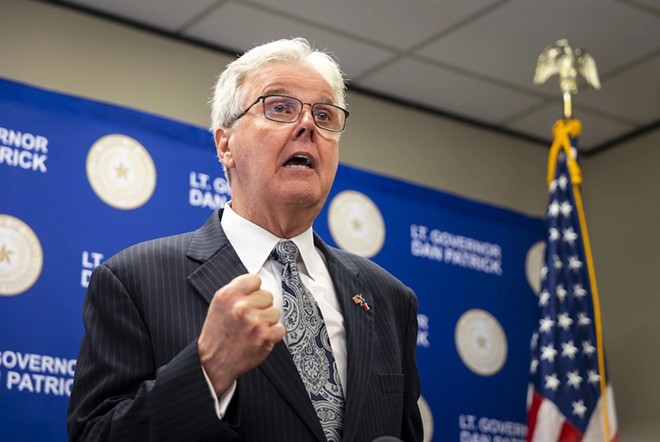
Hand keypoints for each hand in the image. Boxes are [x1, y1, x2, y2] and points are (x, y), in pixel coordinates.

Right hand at [198, 274, 284, 394]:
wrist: (213, 363)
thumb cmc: (217, 334)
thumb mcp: (219, 305)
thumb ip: (237, 291)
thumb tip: (257, 284)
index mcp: (228, 295)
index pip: (255, 280)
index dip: (253, 291)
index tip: (249, 300)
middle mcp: (241, 307)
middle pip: (268, 296)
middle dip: (261, 307)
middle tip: (249, 319)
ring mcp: (254, 322)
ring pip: (275, 312)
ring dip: (267, 321)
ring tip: (253, 329)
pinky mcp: (264, 337)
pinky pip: (280, 328)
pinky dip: (273, 335)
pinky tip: (259, 338)